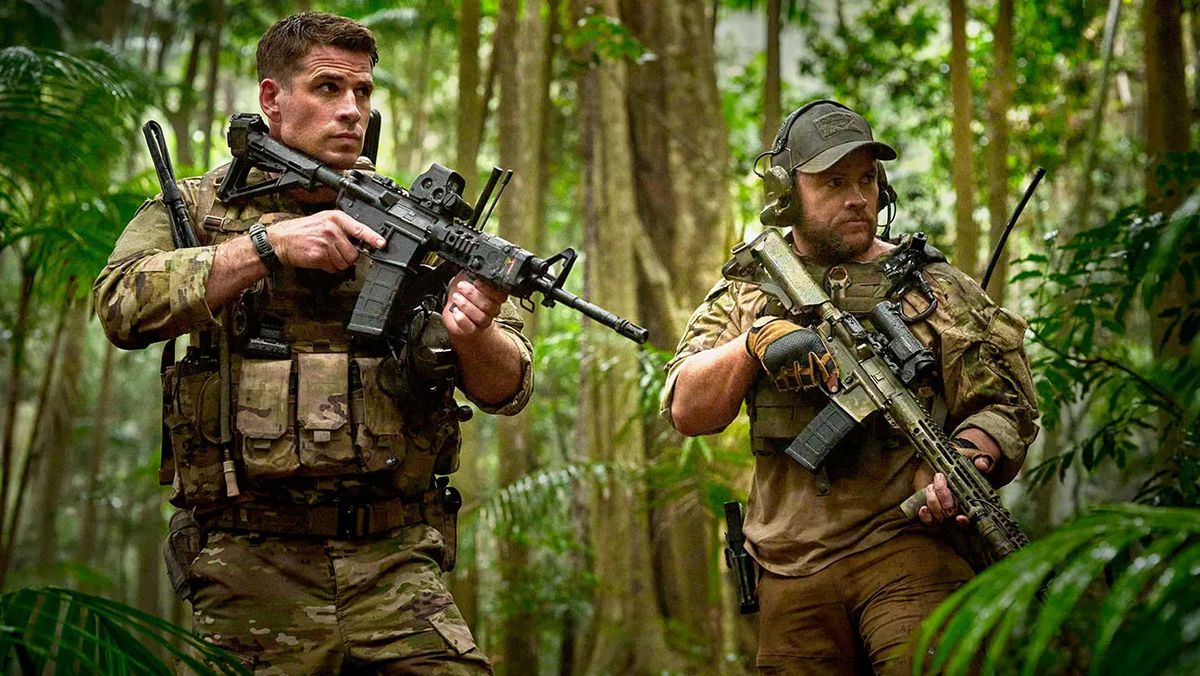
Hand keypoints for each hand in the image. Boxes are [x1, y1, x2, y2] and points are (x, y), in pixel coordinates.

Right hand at [264, 210, 385, 272]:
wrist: (281, 240)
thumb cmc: (303, 231)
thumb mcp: (324, 221)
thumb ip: (343, 228)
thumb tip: (361, 241)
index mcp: (336, 218)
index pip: (360, 228)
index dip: (373, 238)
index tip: (382, 244)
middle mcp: (332, 229)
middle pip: (353, 253)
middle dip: (346, 257)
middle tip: (334, 252)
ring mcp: (325, 242)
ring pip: (344, 263)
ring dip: (336, 264)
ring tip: (324, 254)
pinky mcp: (318, 255)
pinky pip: (333, 268)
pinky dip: (327, 267)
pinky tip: (318, 259)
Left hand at [442, 273, 507, 340]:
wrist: (457, 313)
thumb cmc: (465, 297)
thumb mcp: (468, 280)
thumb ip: (472, 274)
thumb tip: (470, 264)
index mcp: (495, 297)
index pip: (500, 295)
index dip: (488, 289)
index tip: (476, 281)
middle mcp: (492, 311)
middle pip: (488, 306)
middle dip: (473, 294)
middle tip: (461, 286)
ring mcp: (483, 322)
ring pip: (480, 317)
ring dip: (466, 305)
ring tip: (456, 297)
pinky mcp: (472, 330)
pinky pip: (470, 327)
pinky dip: (461, 318)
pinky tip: (456, 311)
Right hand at [744, 317, 837, 391]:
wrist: (769, 330)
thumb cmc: (792, 335)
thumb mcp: (810, 338)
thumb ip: (822, 353)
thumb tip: (835, 370)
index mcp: (811, 342)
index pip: (825, 364)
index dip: (831, 378)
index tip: (833, 388)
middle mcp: (799, 350)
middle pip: (811, 378)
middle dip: (813, 381)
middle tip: (812, 378)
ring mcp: (785, 358)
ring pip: (798, 382)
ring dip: (800, 383)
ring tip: (799, 375)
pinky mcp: (772, 364)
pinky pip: (783, 383)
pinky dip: (787, 383)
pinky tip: (788, 376)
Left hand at [914, 446, 996, 527]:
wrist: (940, 461)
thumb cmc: (959, 462)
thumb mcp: (971, 458)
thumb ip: (980, 460)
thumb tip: (983, 465)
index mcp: (972, 500)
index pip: (972, 520)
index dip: (966, 522)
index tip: (960, 517)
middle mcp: (958, 509)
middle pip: (952, 515)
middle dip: (945, 500)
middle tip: (940, 483)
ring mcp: (943, 511)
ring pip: (939, 518)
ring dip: (933, 502)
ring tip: (931, 486)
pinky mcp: (930, 510)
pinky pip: (928, 521)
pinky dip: (925, 516)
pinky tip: (923, 508)